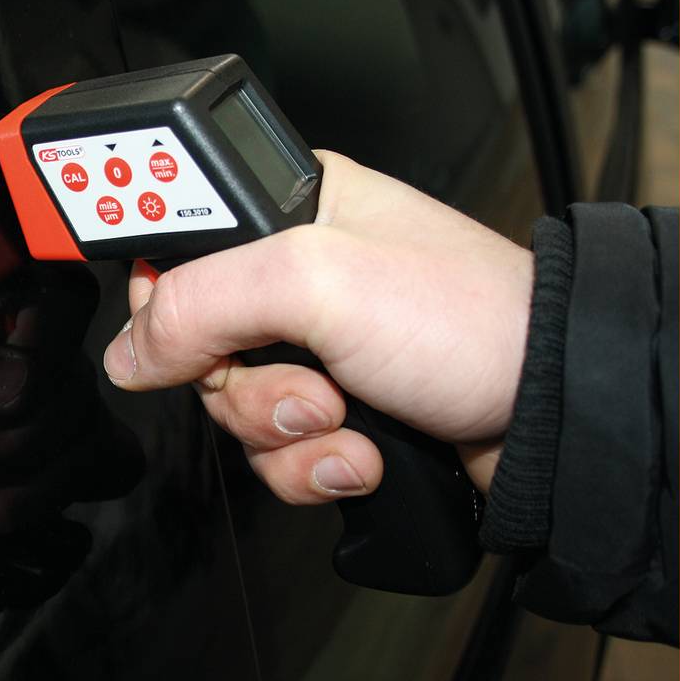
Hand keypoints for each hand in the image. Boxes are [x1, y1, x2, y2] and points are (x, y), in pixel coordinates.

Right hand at [102, 150, 532, 501]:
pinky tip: (362, 454)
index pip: (172, 250)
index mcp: (285, 212)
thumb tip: (127, 352)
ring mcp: (315, 352)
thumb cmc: (468, 318)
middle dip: (243, 386)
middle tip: (310, 383)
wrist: (552, 413)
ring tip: (348, 420)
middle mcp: (294, 279)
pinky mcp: (336, 414)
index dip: (165, 304)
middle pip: (195, 347)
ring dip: (283, 434)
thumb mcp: (314, 281)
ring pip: (232, 412)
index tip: (185, 337)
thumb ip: (199, 302)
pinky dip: (311, 468)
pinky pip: (274, 454)